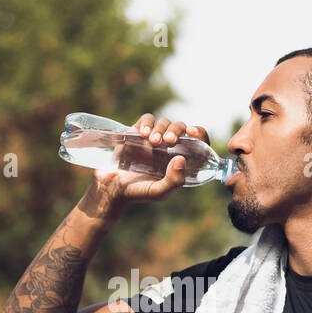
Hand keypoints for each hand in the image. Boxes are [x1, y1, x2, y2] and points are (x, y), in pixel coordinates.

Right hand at [78, 114, 209, 220]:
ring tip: (153, 141)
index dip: (199, 134)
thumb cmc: (138, 192)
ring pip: (164, 122)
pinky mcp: (137, 133)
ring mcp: (152, 139)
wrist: (111, 188)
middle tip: (169, 141)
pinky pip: (146, 120)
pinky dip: (147, 123)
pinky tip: (143, 134)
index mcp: (178, 159)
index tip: (194, 133)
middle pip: (180, 127)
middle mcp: (168, 147)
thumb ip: (174, 181)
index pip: (196, 142)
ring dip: (162, 128)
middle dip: (177, 130)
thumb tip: (181, 159)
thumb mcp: (159, 192)